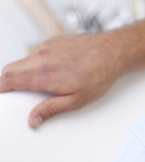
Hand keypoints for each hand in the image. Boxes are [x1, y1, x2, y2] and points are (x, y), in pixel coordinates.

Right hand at [0, 32, 123, 128]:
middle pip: (10, 69)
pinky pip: (37, 53)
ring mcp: (48, 47)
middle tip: (17, 93)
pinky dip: (37, 62)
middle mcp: (41, 57)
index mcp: (42, 74)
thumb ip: (51, 109)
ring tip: (42, 83)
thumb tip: (33, 120)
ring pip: (24, 60)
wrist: (115, 50)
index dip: (0, 88)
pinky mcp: (55, 41)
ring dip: (24, 71)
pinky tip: (54, 70)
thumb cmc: (100, 74)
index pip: (6, 79)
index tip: (2, 96)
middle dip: (8, 82)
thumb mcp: (77, 100)